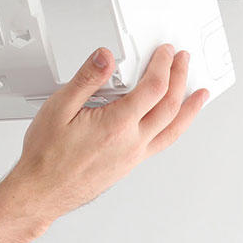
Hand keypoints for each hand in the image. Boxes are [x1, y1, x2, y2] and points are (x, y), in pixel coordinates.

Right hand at [9, 44, 208, 235]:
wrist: (42, 190)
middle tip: (183, 61)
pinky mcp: (130, 164)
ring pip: (173, 128)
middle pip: (170, 106)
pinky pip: (163, 142)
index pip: (152, 88)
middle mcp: (132, 142)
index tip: (165, 52)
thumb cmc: (46, 155)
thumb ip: (86, 79)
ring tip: (200, 95)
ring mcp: (134, 156)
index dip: (162, 65)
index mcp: (116, 124)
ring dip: (190, 107)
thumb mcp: (59, 107)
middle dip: (180, 78)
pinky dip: (176, 127)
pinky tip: (174, 122)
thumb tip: (104, 57)